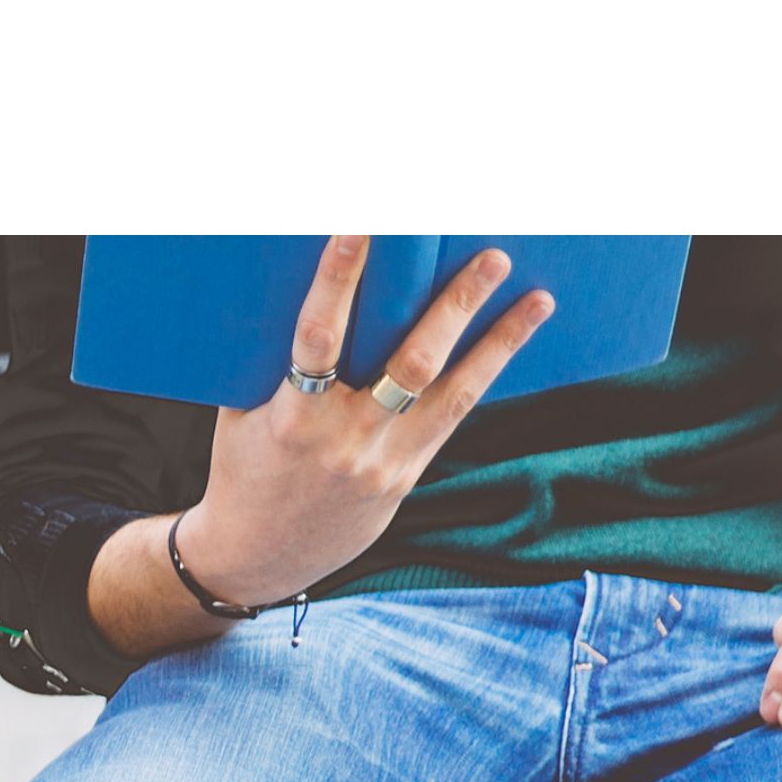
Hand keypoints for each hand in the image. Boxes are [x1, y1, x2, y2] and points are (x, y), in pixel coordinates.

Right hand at [174, 235, 560, 606]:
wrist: (258, 556)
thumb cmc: (244, 468)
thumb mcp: (244, 413)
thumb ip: (276, 361)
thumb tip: (311, 288)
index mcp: (294, 419)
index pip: (319, 336)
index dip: (338, 278)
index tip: (360, 224)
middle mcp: (346, 441)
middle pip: (411, 364)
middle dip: (455, 307)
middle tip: (491, 258)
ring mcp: (384, 463)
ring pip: (453, 395)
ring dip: (498, 343)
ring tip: (537, 299)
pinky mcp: (405, 479)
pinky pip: (452, 420)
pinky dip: (483, 377)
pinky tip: (510, 343)